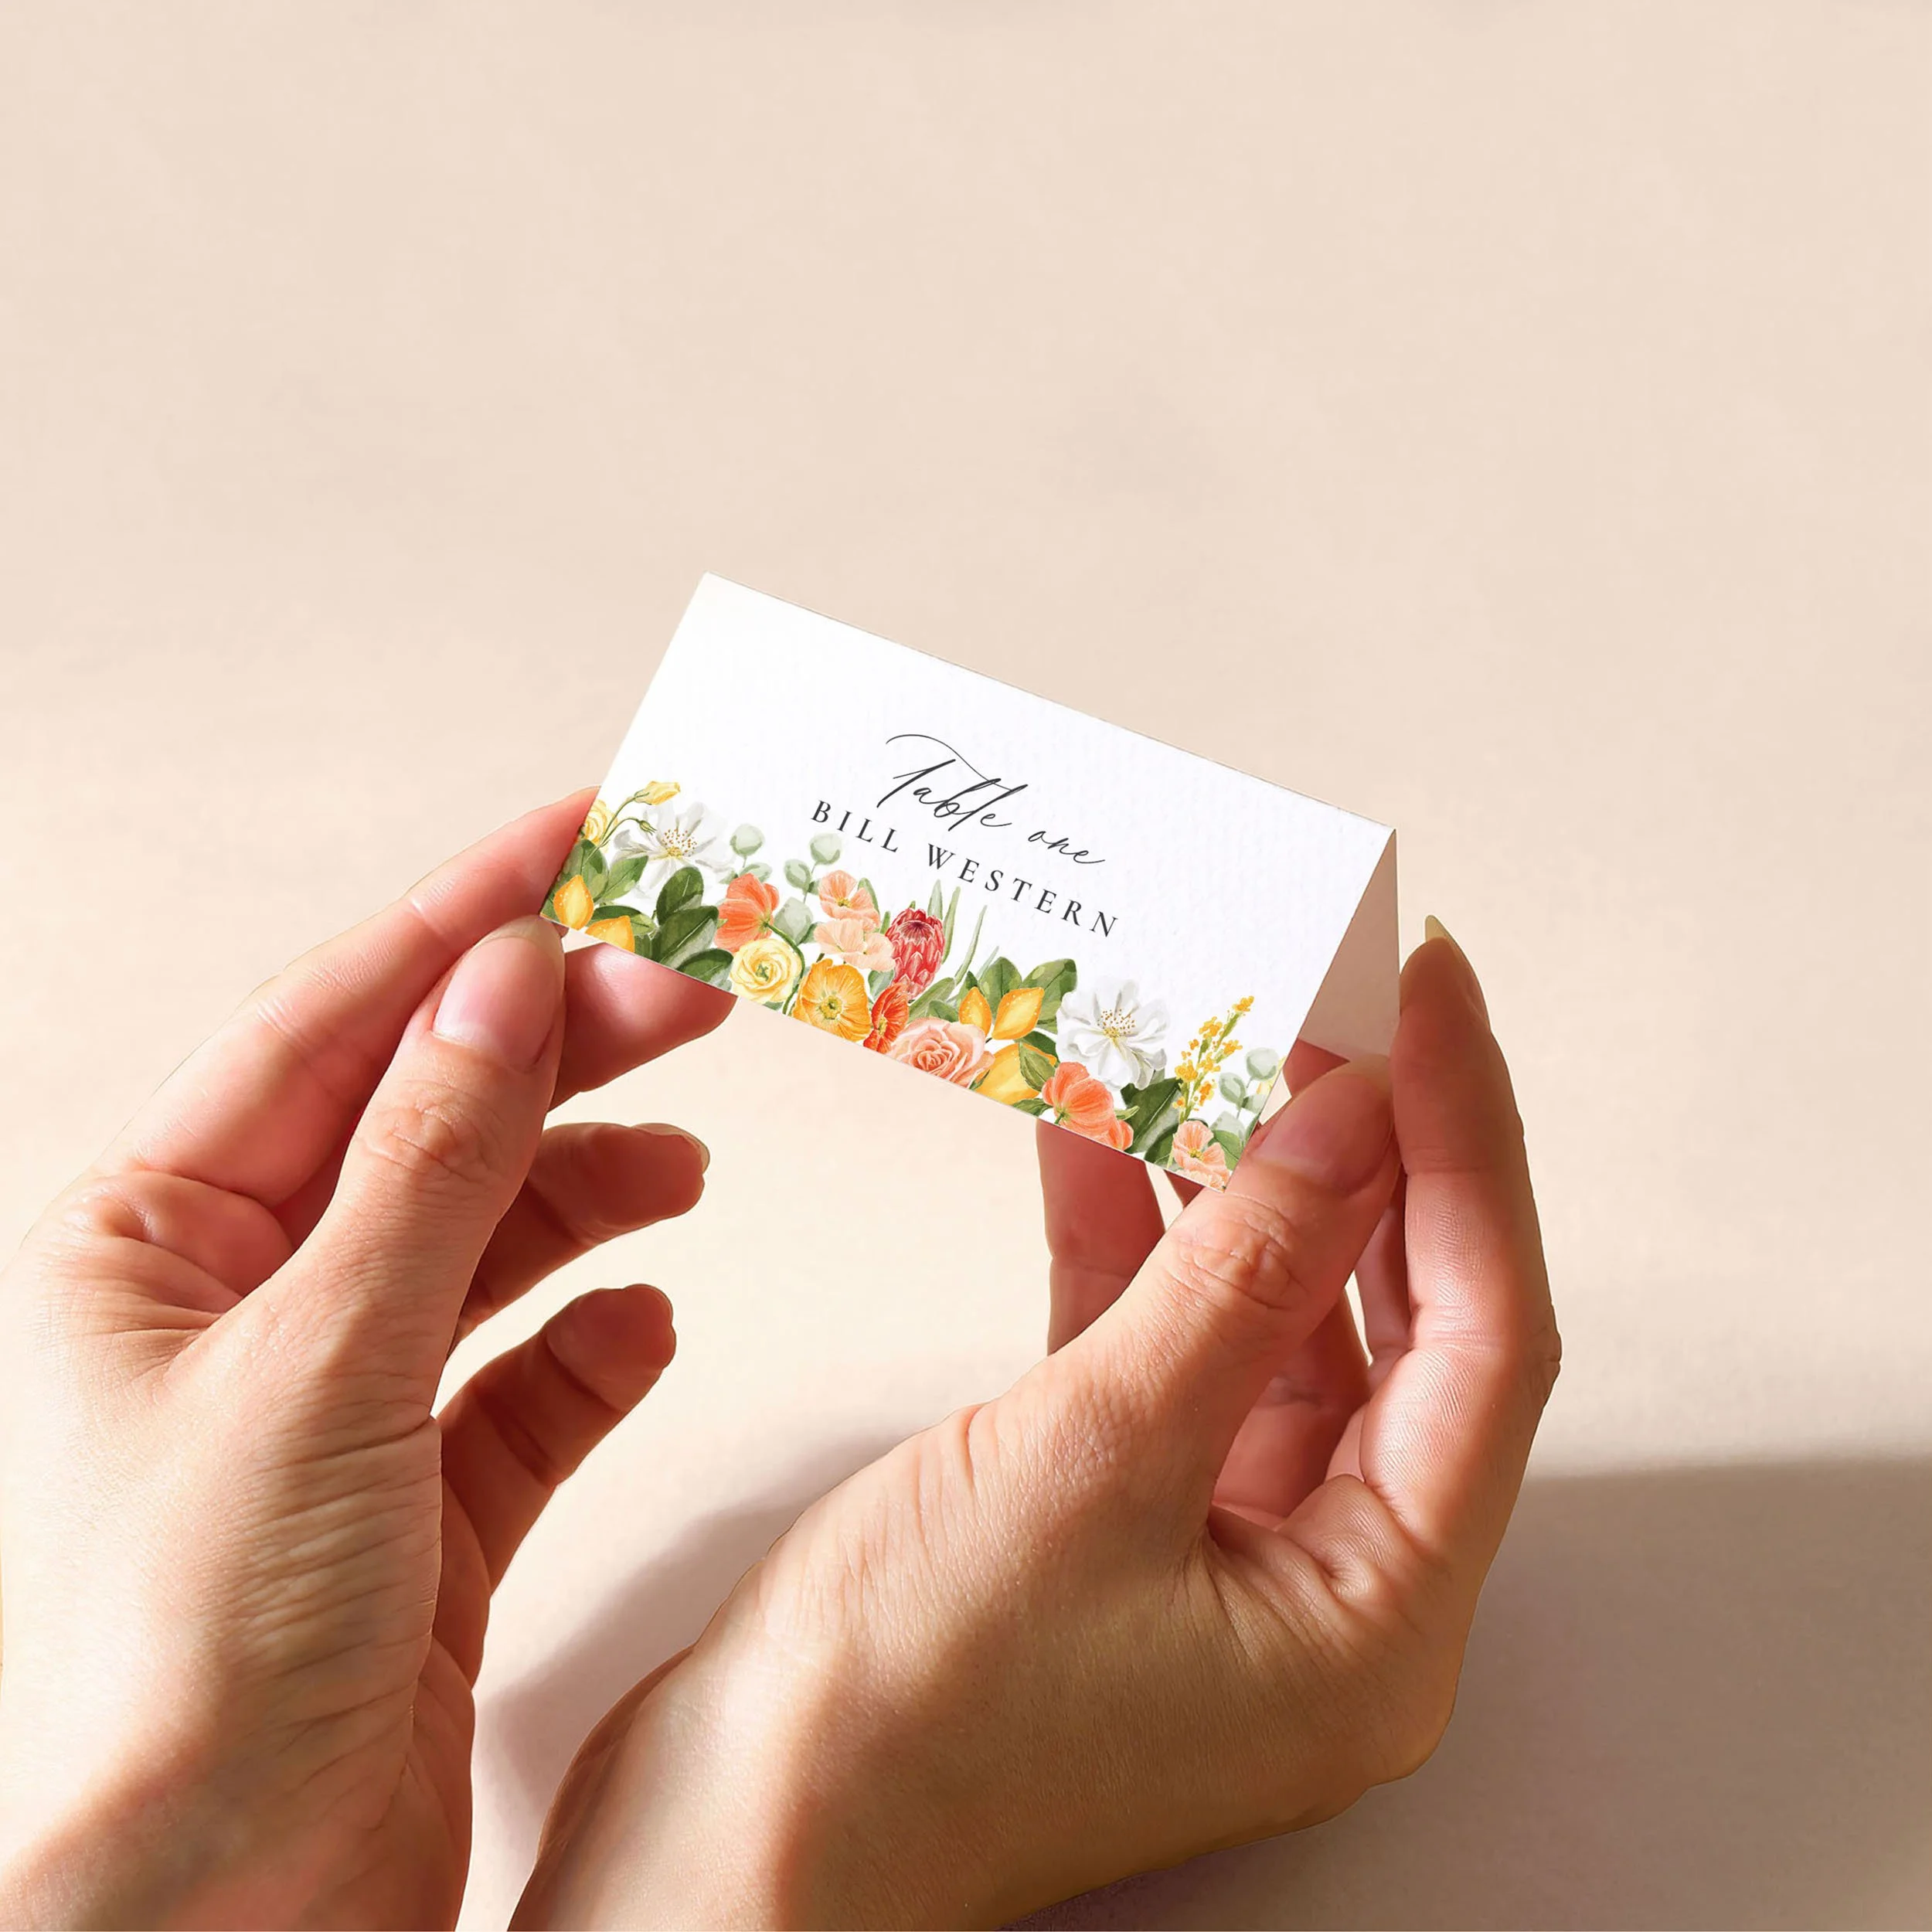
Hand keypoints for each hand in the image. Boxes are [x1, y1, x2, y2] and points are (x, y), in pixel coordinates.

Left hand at [0, 797, 730, 1927]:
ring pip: (485, 1240)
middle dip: (559, 1050)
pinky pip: (525, 1383)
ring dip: (587, 1189)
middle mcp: (236, 1307)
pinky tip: (645, 1321)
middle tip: (692, 985)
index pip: (333, 1024)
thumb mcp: (321, 1359)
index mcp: (150, 1241)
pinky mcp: (419, 1509)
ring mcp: (333, 1407)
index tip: (586, 835)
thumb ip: (430, 1159)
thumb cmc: (191, 1665)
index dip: (466, 917)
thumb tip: (506, 974)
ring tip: (682, 1158)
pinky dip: (592, 1345)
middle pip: (426, 1122)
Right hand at [517, 927, 1557, 1926]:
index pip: (1484, 1335)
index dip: (1468, 1147)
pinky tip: (1101, 1134)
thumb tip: (1350, 1124)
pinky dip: (1133, 1243)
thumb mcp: (1095, 1457)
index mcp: (1374, 1619)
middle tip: (1328, 997)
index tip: (1430, 998)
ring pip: (1263, 1318)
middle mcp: (1319, 1590)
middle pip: (1389, 1319)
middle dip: (1359, 1148)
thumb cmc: (903, 1714)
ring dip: (1232, 1180)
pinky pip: (1158, 1346)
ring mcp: (1212, 1551)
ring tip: (1213, 1033)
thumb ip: (1238, 1276)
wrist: (729, 1835)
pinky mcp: (1112, 1516)